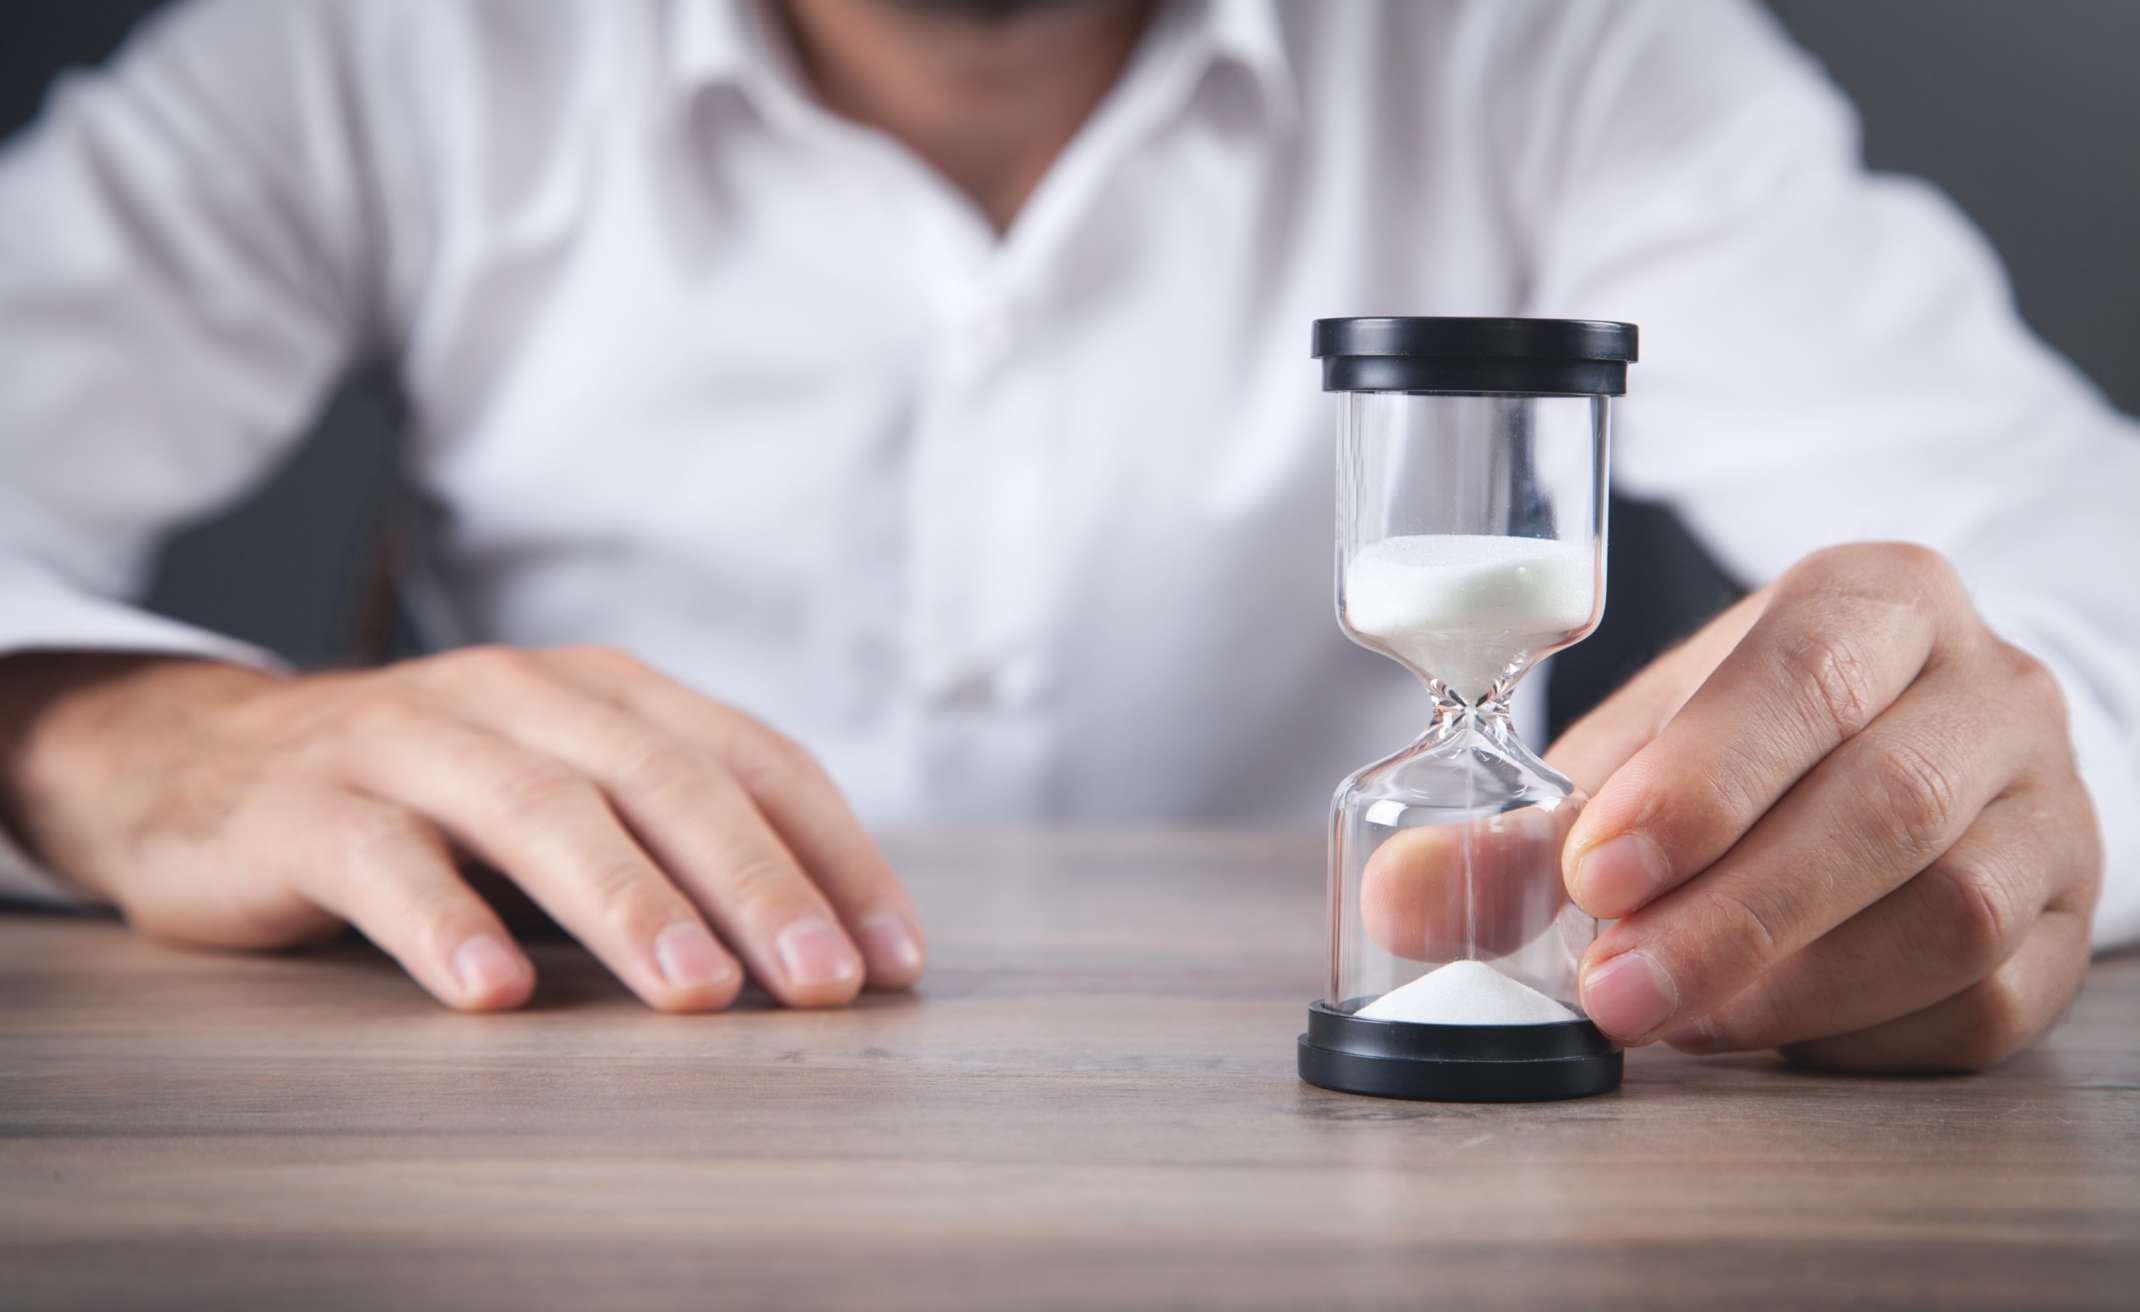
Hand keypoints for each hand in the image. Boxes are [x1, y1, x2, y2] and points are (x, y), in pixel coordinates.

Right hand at [0, 646, 924, 1011]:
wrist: (200, 763)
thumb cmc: (428, 798)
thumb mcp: (562, 790)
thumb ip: (668, 838)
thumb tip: (822, 943)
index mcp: (605, 690)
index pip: (750, 759)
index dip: (833, 853)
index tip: (893, 956)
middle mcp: (521, 695)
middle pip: (665, 781)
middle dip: (759, 886)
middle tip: (823, 985)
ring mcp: (411, 739)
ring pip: (540, 810)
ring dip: (628, 904)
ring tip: (696, 994)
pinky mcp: (308, 803)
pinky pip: (385, 858)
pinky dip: (444, 922)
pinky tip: (494, 993)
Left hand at [1548, 543, 2100, 1071]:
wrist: (1891, 760)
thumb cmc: (1744, 751)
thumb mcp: (1631, 755)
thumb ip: (1519, 829)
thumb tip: (1405, 898)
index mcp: (1875, 600)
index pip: (1805, 671)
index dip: (1701, 781)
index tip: (1601, 872)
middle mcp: (1989, 688)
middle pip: (1889, 804)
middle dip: (1734, 915)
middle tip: (1616, 987)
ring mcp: (2050, 805)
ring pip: (1954, 912)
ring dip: (1794, 987)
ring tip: (1675, 1018)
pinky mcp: (2068, 920)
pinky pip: (1989, 1000)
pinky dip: (1860, 1034)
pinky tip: (1767, 1033)